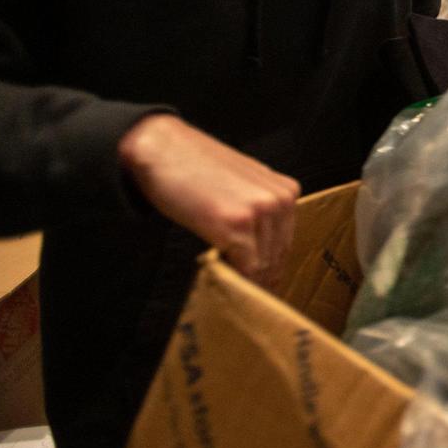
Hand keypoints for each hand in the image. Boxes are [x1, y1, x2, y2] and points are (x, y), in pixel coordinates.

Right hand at [118, 114, 298, 288]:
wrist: (162, 148)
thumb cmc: (194, 168)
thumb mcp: (241, 184)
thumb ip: (258, 211)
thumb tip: (260, 252)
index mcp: (285, 190)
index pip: (286, 243)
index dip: (271, 268)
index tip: (261, 286)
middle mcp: (280, 199)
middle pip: (278, 257)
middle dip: (262, 280)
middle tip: (246, 299)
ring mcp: (260, 211)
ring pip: (264, 266)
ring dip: (249, 284)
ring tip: (233, 293)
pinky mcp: (237, 224)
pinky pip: (247, 268)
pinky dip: (236, 280)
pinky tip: (223, 281)